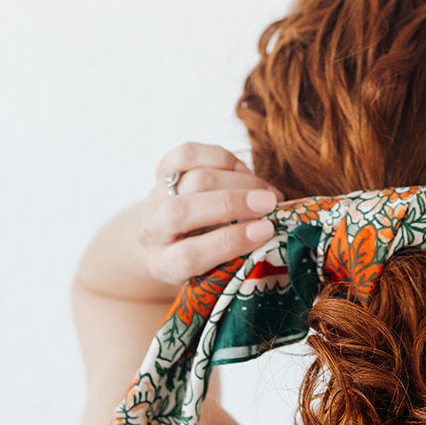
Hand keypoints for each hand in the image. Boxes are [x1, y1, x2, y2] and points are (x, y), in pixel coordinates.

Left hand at [139, 143, 283, 285]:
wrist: (167, 240)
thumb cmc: (204, 259)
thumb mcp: (215, 271)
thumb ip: (237, 256)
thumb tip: (273, 229)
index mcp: (164, 265)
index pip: (191, 255)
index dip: (231, 241)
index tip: (267, 230)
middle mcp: (152, 231)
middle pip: (184, 210)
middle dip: (232, 203)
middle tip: (270, 202)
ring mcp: (154, 198)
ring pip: (193, 179)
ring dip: (238, 180)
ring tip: (266, 189)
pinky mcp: (161, 171)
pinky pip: (187, 153)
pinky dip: (220, 157)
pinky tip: (242, 169)